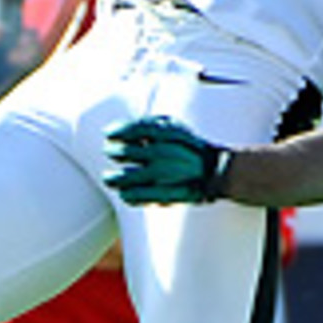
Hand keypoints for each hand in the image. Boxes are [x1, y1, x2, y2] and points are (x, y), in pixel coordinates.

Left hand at [103, 115, 230, 204]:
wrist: (213, 170)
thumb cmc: (185, 146)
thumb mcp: (172, 127)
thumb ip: (147, 126)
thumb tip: (112, 130)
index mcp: (171, 132)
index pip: (140, 128)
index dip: (120, 130)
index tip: (108, 134)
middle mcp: (169, 151)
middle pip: (130, 152)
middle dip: (116, 152)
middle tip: (110, 152)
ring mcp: (169, 173)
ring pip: (132, 176)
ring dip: (116, 178)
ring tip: (109, 179)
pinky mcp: (170, 193)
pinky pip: (142, 196)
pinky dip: (130, 195)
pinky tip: (125, 193)